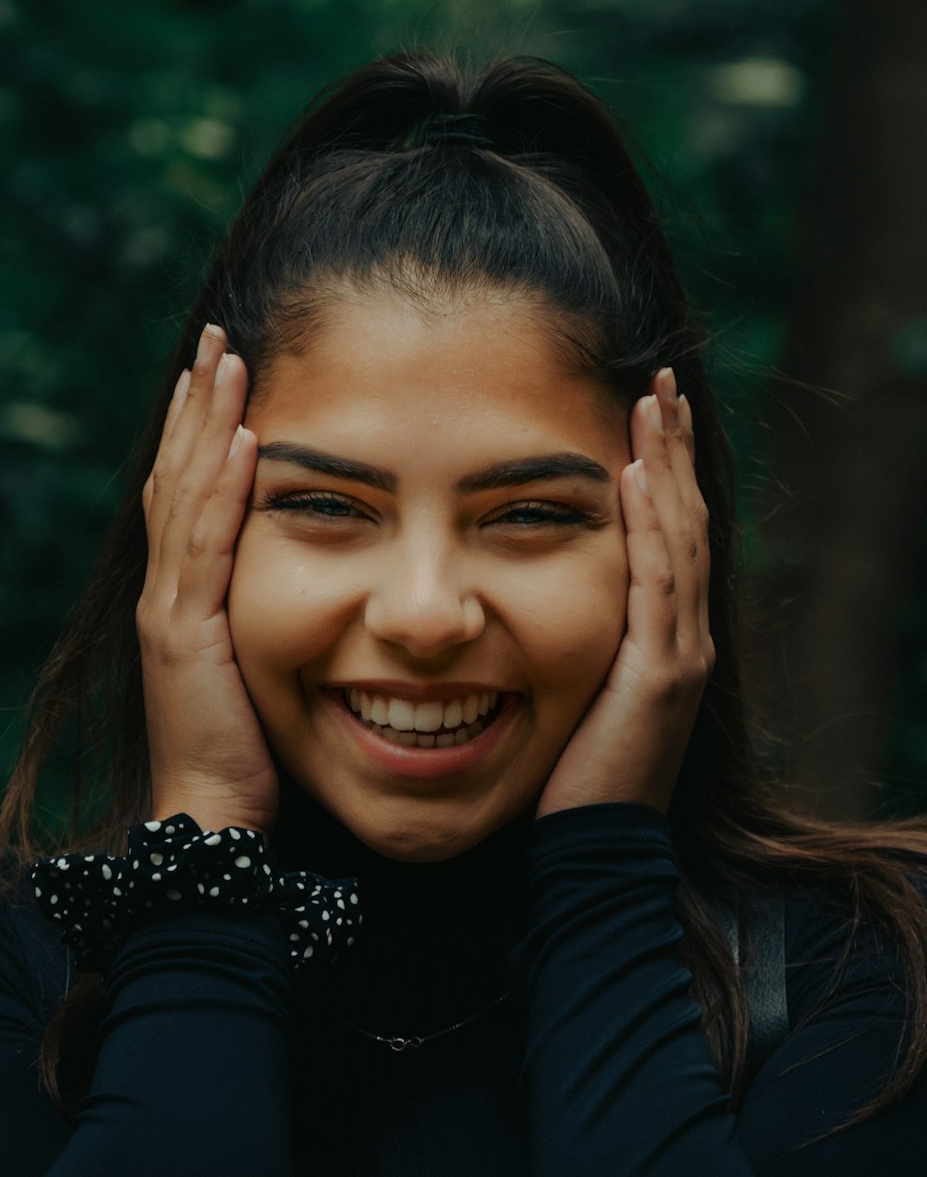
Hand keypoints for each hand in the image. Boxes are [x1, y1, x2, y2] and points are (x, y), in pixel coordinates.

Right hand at [137, 323, 279, 839]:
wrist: (215, 812)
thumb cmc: (249, 741)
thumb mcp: (266, 656)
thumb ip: (278, 604)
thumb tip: (321, 561)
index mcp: (190, 587)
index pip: (192, 486)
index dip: (204, 423)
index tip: (226, 365)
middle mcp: (171, 585)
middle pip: (180, 473)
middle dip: (200, 402)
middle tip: (218, 337)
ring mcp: (173, 607)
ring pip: (186, 496)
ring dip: (208, 424)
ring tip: (227, 363)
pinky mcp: (186, 634)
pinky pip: (205, 549)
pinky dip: (220, 491)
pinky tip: (241, 442)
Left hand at [535, 367, 713, 817]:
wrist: (593, 846)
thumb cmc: (575, 771)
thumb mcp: (580, 686)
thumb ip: (578, 633)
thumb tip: (538, 586)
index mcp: (667, 633)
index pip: (670, 531)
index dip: (663, 467)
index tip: (646, 407)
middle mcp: (687, 634)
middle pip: (685, 519)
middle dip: (673, 447)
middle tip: (659, 379)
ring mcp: (680, 652)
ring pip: (680, 538)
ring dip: (665, 466)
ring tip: (651, 403)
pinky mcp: (661, 674)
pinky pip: (658, 584)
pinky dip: (650, 526)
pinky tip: (632, 476)